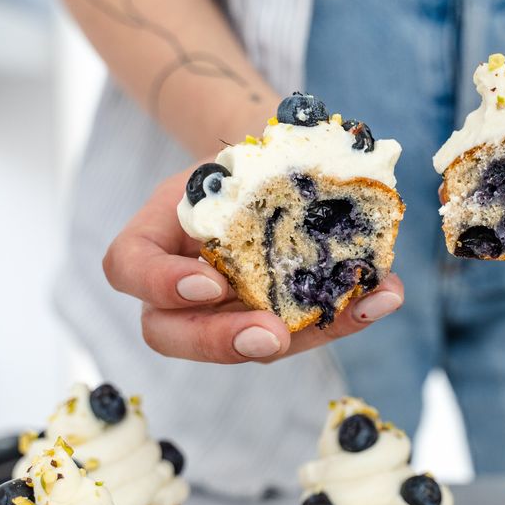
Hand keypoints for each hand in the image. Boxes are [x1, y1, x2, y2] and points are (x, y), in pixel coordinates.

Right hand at [103, 169, 403, 362]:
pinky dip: (341, 317)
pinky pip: (293, 335)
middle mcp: (174, 286)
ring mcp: (216, 313)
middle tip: (272, 335)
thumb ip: (277, 175)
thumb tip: (344, 188)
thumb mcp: (245, 159)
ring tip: (346, 314)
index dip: (160, 283)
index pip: (126, 266)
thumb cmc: (246, 164)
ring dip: (294, 339)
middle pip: (167, 332)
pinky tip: (377, 301)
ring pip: (233, 345)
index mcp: (156, 234)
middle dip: (220, 340)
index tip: (211, 283)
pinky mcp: (262, 323)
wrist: (271, 171)